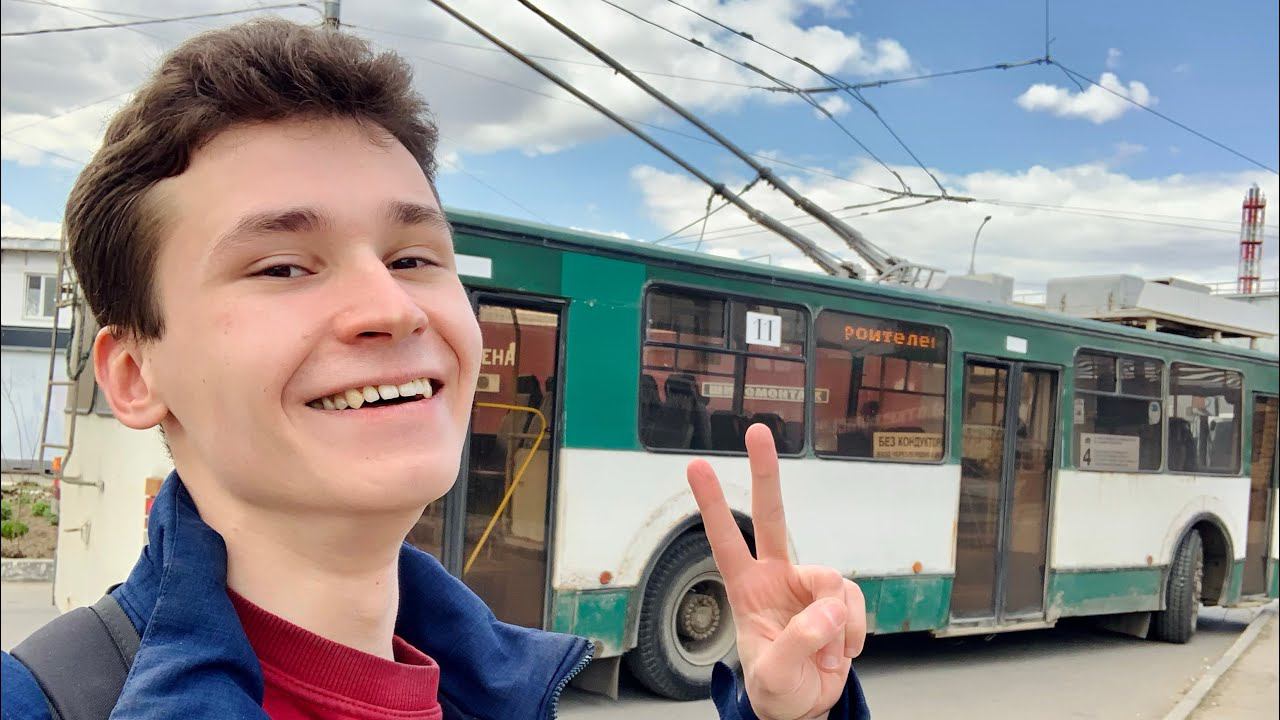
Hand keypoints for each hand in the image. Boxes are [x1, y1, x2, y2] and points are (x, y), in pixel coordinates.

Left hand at [688, 424, 865, 719]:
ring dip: (835, 622)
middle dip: (766, 473)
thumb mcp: (774, 675)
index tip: (698, 466)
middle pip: (772, 516)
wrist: (807, 708)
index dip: (712, 504)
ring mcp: (808, 586)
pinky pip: (854, 602)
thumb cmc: (777, 689)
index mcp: (746, 588)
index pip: (725, 539)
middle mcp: (777, 577)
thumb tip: (826, 611)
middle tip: (757, 431)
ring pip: (831, 579)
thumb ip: (797, 642)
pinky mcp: (838, 600)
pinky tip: (843, 650)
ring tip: (826, 652)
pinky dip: (854, 631)